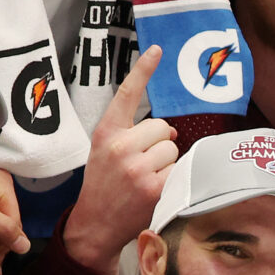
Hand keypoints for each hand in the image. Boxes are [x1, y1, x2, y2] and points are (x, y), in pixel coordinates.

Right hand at [58, 49, 176, 274]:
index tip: (157, 50)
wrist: (95, 224)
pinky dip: (174, 180)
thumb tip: (173, 132)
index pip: (127, 95)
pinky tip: (157, 191)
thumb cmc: (105, 186)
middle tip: (143, 165)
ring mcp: (137, 167)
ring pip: (173, 149)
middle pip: (164, 127)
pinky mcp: (154, 187)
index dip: (143, 70)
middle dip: (160, 144)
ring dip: (168, 163)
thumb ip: (132, 135)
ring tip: (148, 179)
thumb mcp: (105, 152)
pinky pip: (179, 170)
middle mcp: (120, 146)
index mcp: (106, 132)